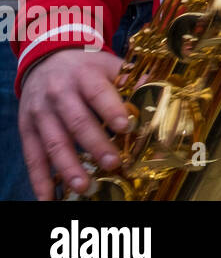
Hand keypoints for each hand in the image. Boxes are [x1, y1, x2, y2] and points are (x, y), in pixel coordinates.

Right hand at [18, 48, 129, 199]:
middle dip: (96, 144)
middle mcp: (60, 94)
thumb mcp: (108, 66)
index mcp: (85, 76)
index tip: (126, 127)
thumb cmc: (86, 68)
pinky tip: (48, 198)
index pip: (99, 93)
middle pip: (78, 122)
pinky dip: (40, 180)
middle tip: (113, 163)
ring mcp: (41, 113)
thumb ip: (130, 80)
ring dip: (69, 167)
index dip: (112, 110)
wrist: (46, 59)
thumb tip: (156, 91)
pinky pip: (32, 157)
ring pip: (54, 142)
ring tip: (85, 186)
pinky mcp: (27, 129)